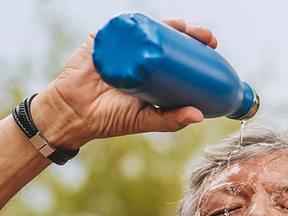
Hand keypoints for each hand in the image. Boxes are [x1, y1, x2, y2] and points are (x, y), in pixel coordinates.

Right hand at [33, 18, 216, 148]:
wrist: (74, 114)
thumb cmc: (109, 118)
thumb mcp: (145, 120)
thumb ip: (171, 120)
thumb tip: (200, 116)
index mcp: (152, 70)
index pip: (178, 53)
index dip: (196, 47)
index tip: (213, 48)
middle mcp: (139, 53)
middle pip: (169, 36)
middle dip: (190, 32)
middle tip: (206, 38)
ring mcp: (122, 44)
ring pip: (150, 28)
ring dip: (171, 24)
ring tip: (188, 29)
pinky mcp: (103, 38)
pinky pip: (121, 26)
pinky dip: (137, 22)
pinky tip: (155, 23)